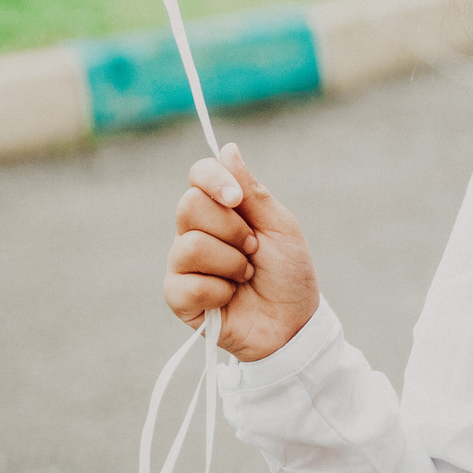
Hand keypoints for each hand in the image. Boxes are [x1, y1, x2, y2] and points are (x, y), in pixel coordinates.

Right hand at [164, 143, 319, 360]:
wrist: (293, 323)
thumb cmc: (289, 273)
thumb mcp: (279, 226)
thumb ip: (251, 190)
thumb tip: (227, 148)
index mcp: (221, 209)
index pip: (198, 175)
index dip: (213, 180)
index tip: (236, 199)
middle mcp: (196, 231)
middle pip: (189, 206)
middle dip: (232, 230)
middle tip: (253, 249)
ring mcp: (184, 264)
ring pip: (189, 246)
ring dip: (230, 263)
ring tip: (245, 276)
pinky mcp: (178, 297)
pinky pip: (185, 283)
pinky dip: (218, 292)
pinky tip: (230, 298)